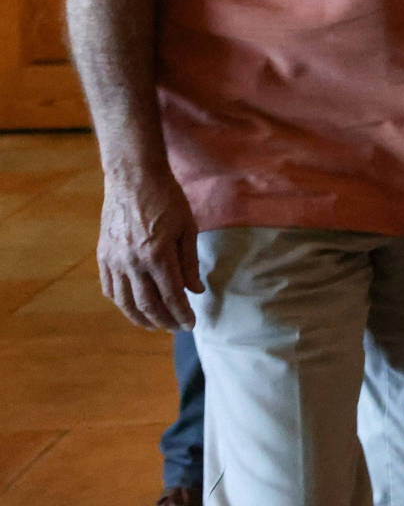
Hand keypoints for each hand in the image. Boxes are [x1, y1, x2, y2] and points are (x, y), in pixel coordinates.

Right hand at [97, 162, 199, 329]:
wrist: (133, 178)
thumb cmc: (167, 199)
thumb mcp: (187, 227)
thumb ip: (189, 262)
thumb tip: (195, 291)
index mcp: (158, 254)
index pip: (172, 295)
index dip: (182, 313)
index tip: (191, 324)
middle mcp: (133, 262)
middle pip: (147, 304)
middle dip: (164, 320)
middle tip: (176, 328)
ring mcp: (114, 260)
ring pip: (125, 302)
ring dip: (141, 318)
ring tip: (155, 325)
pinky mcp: (103, 256)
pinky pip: (110, 288)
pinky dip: (121, 303)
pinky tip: (132, 307)